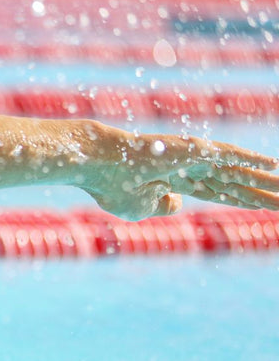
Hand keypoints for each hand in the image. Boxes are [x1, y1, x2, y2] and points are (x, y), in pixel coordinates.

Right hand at [80, 129, 278, 220]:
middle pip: (236, 183)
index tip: (266, 206)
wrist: (99, 165)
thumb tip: (181, 202)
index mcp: (176, 182)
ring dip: (264, 181)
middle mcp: (191, 167)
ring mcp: (195, 157)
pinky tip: (274, 166)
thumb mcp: (139, 210)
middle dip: (261, 193)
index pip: (220, 192)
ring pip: (239, 172)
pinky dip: (252, 161)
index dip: (243, 199)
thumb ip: (162, 207)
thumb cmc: (112, 188)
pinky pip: (230, 157)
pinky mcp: (194, 149)